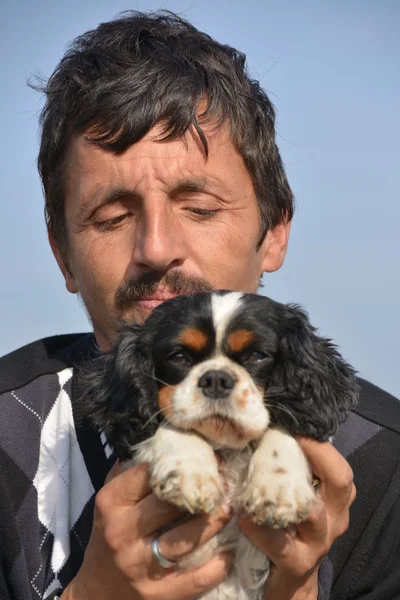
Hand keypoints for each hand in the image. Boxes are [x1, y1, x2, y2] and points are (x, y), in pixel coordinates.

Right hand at [61, 461, 232, 599]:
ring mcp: (139, 566)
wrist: (97, 592)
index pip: (149, 475)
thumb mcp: (111, 503)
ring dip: (212, 523)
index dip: (179, 463)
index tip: (203, 458)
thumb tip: (161, 442)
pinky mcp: (157, 594)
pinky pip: (193, 580)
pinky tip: (229, 554)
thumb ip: (130, 475)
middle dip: (200, 492)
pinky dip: (216, 567)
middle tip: (222, 482)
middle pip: (169, 505)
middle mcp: (122, 533)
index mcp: (112, 504)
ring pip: (184, 540)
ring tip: (228, 510)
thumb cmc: (110, 536)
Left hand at [239, 438, 355, 599]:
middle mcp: (333, 518)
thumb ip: (287, 469)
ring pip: (313, 514)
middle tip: (291, 436)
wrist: (288, 578)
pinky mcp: (297, 563)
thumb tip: (260, 428)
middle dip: (317, 455)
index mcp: (334, 498)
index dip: (321, 444)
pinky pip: (281, 544)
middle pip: (339, 484)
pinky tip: (244, 518)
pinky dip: (261, 529)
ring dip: (285, 494)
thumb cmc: (287, 525)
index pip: (339, 467)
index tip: (296, 422)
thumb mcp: (293, 496)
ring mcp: (317, 542)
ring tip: (259, 478)